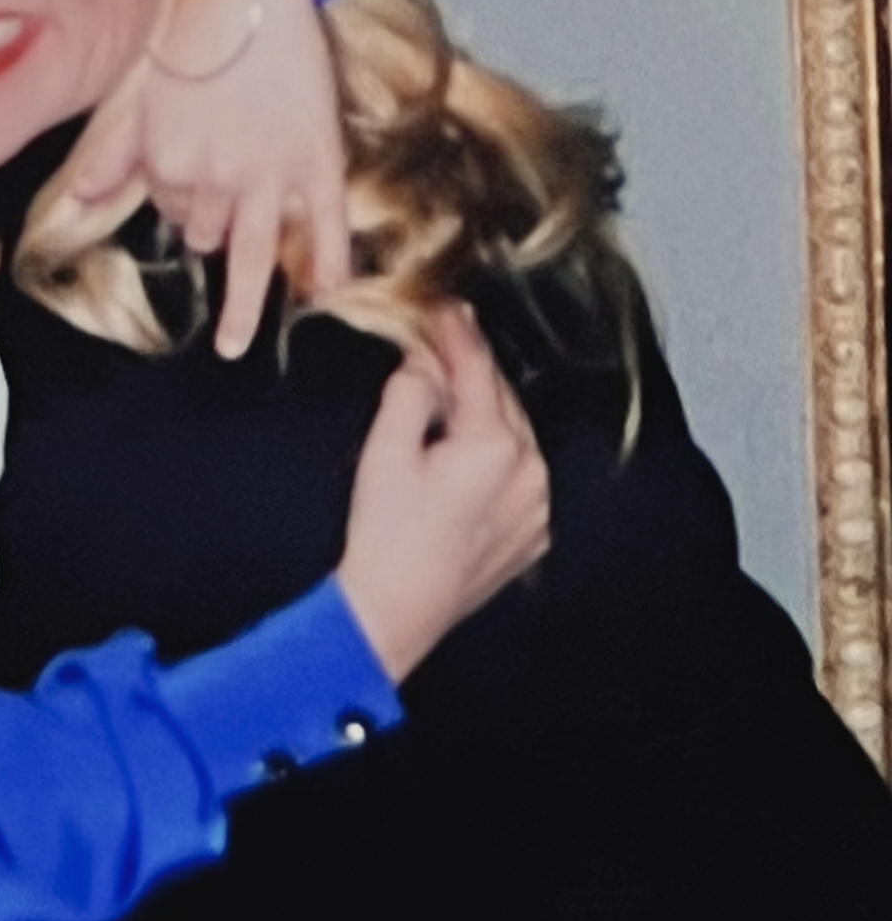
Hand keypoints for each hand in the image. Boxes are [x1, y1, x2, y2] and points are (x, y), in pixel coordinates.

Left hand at [68, 0, 350, 359]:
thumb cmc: (187, 25)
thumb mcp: (138, 91)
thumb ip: (114, 152)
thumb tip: (82, 196)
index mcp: (167, 163)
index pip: (169, 207)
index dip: (182, 197)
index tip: (197, 182)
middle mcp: (212, 181)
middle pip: (204, 234)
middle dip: (210, 228)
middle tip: (224, 216)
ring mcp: (267, 176)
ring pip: (252, 256)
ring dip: (244, 303)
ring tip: (234, 343)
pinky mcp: (317, 162)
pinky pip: (324, 224)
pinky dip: (328, 259)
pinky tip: (329, 291)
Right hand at [336, 302, 550, 678]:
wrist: (394, 612)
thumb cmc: (384, 537)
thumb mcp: (384, 452)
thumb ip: (410, 394)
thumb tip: (425, 364)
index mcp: (493, 445)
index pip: (476, 370)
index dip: (457, 333)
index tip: (446, 308)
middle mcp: (528, 472)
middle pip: (499, 399)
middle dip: (469, 371)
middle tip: (437, 347)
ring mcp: (536, 507)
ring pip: (513, 436)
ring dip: (483, 414)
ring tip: (446, 402)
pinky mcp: (533, 534)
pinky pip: (519, 476)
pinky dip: (496, 457)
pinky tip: (461, 459)